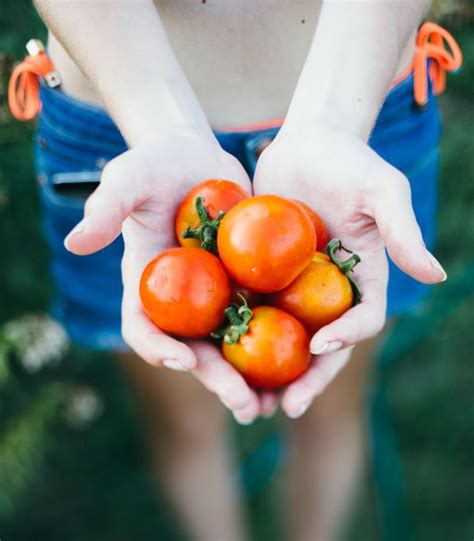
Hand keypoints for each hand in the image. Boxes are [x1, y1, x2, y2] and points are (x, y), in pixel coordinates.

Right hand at [64, 129, 260, 423]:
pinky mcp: (247, 286)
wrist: (196, 159)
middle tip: (244, 405)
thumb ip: (107, 206)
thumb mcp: (130, 178)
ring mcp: (215, 296)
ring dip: (252, 379)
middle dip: (218, 379)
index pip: (145, 328)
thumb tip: (76, 243)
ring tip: (276, 404)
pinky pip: (264, 317)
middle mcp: (181, 301)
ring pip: (232, 346)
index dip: (158, 348)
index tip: (183, 359)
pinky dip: (281, 342)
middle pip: (196, 350)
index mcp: (149, 286)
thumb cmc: (156, 165)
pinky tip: (307, 360)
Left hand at [253, 124, 446, 418]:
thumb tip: (435, 277)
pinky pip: (249, 309)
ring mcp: (293, 287)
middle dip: (308, 378)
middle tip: (285, 407)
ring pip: (283, 339)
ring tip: (248, 402)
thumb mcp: (381, 190)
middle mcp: (327, 291)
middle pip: (320, 345)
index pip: (361, 320)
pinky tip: (217, 356)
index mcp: (360, 279)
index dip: (346, 338)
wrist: (306, 142)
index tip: (319, 345)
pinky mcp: (262, 276)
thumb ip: (402, 231)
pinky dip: (238, 335)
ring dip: (268, 374)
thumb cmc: (349, 160)